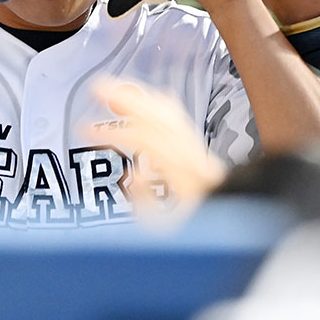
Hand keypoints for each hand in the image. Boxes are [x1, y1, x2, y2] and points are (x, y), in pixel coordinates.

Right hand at [82, 76, 224, 229]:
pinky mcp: (199, 148)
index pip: (146, 142)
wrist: (230, 225)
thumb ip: (145, 205)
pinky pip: (178, 116)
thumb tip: (134, 175)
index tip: (89, 130)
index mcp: (185, 177)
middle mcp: (195, 157)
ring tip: (112, 88)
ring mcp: (199, 150)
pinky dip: (158, 102)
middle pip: (158, 117)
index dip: (115, 132)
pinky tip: (144, 97)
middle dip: (126, 99)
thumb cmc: (198, 230)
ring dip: (139, 96)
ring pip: (169, 111)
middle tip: (97, 90)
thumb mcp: (165, 232)